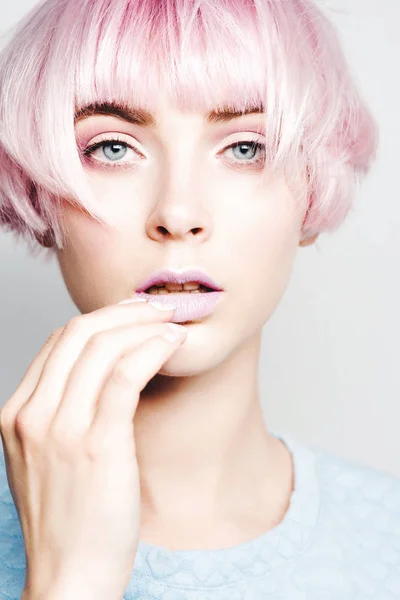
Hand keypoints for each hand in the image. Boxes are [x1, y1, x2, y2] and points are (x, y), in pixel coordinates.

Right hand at [0, 300, 186, 599]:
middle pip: (78, 333)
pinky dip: (152, 349)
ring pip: (103, 346)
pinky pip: (124, 375)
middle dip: (125, 311)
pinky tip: (173, 344)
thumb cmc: (71, 518)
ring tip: (174, 323)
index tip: (134, 314)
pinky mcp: (96, 444)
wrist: (71, 577)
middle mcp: (30, 415)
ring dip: (145, 325)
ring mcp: (59, 429)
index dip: (101, 319)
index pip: (57, 342)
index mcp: (16, 414)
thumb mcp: (50, 458)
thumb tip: (105, 370)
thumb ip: (63, 413)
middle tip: (160, 307)